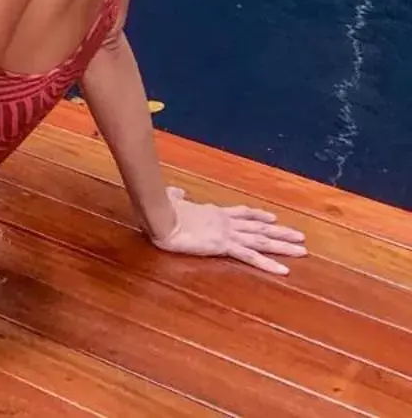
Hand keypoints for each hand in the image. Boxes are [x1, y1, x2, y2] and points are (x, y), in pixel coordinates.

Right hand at [151, 185, 307, 273]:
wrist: (161, 218)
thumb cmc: (163, 210)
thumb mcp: (172, 201)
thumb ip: (178, 197)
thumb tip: (178, 192)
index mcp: (214, 212)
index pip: (242, 213)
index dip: (258, 215)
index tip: (272, 217)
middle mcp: (226, 221)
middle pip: (259, 226)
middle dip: (281, 232)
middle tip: (301, 236)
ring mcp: (227, 233)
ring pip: (261, 239)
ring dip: (283, 245)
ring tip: (302, 250)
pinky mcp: (224, 245)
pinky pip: (250, 256)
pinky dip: (268, 264)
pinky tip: (284, 271)